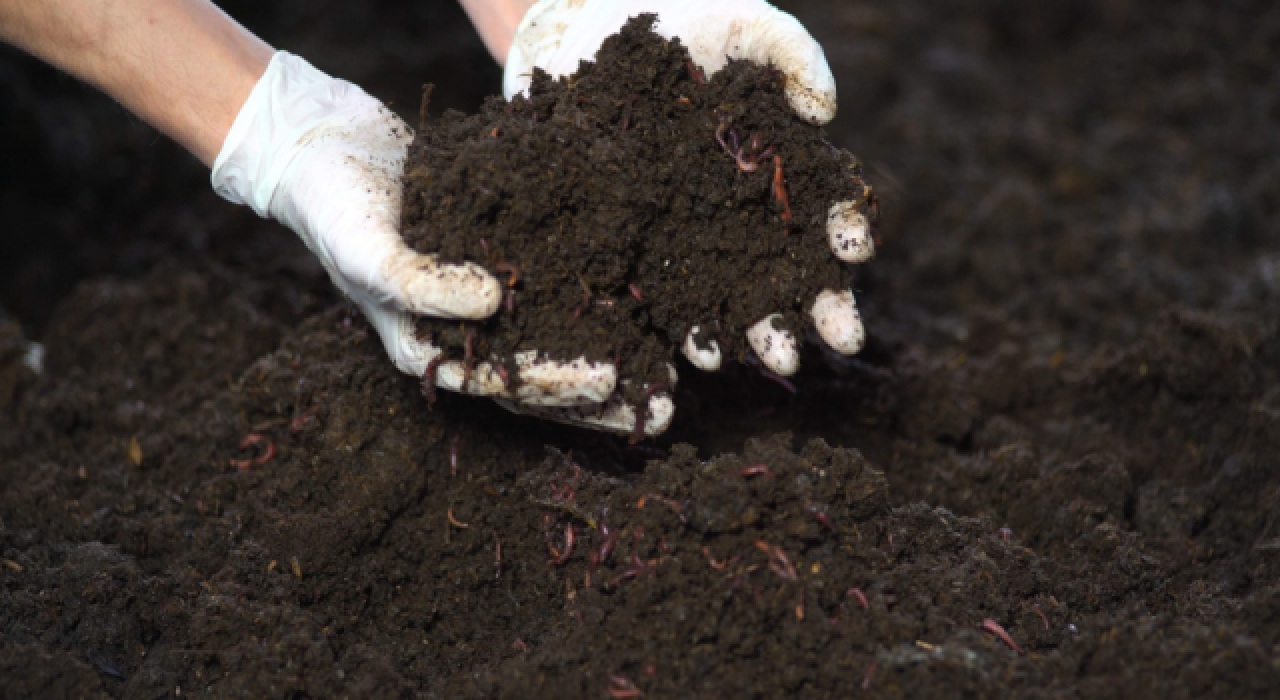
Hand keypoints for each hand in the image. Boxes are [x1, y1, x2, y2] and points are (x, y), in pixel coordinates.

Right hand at [211, 52, 673, 433]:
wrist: (327, 147)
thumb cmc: (337, 213)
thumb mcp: (371, 255)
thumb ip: (424, 286)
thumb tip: (495, 302)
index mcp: (435, 350)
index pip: (510, 385)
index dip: (562, 388)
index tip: (614, 382)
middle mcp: (470, 329)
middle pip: (549, 372)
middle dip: (608, 391)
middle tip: (670, 403)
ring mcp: (491, 291)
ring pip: (565, 330)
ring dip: (616, 347)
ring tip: (674, 363)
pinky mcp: (507, 250)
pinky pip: (561, 276)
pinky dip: (601, 288)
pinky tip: (647, 293)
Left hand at [503, 0, 873, 382]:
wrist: (591, 30)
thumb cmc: (684, 21)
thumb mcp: (747, 24)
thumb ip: (793, 56)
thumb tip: (824, 114)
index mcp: (783, 163)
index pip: (829, 207)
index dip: (847, 230)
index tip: (853, 249)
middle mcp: (746, 211)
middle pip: (795, 268)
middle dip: (822, 307)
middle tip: (842, 338)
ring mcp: (696, 234)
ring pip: (739, 295)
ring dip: (763, 333)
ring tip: (778, 359)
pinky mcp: (643, 248)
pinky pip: (671, 298)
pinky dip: (689, 330)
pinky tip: (699, 354)